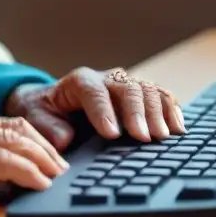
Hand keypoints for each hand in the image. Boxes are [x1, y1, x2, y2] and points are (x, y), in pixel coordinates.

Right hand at [0, 108, 69, 216]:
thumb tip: (0, 176)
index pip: (9, 122)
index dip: (36, 140)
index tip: (52, 159)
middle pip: (19, 128)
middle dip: (47, 149)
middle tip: (62, 169)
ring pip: (17, 141)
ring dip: (44, 161)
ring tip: (57, 177)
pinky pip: (4, 162)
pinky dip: (29, 172)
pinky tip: (39, 183)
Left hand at [4, 67, 185, 150]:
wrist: (54, 102)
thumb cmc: (46, 111)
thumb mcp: (36, 117)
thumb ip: (48, 126)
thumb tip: (65, 137)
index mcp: (79, 82)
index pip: (93, 91)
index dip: (103, 111)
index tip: (112, 134)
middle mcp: (106, 79)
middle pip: (126, 88)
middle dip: (136, 112)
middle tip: (143, 137)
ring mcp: (125, 86)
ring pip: (147, 90)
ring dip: (158, 112)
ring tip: (163, 136)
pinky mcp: (140, 96)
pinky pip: (161, 96)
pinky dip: (172, 109)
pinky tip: (179, 128)